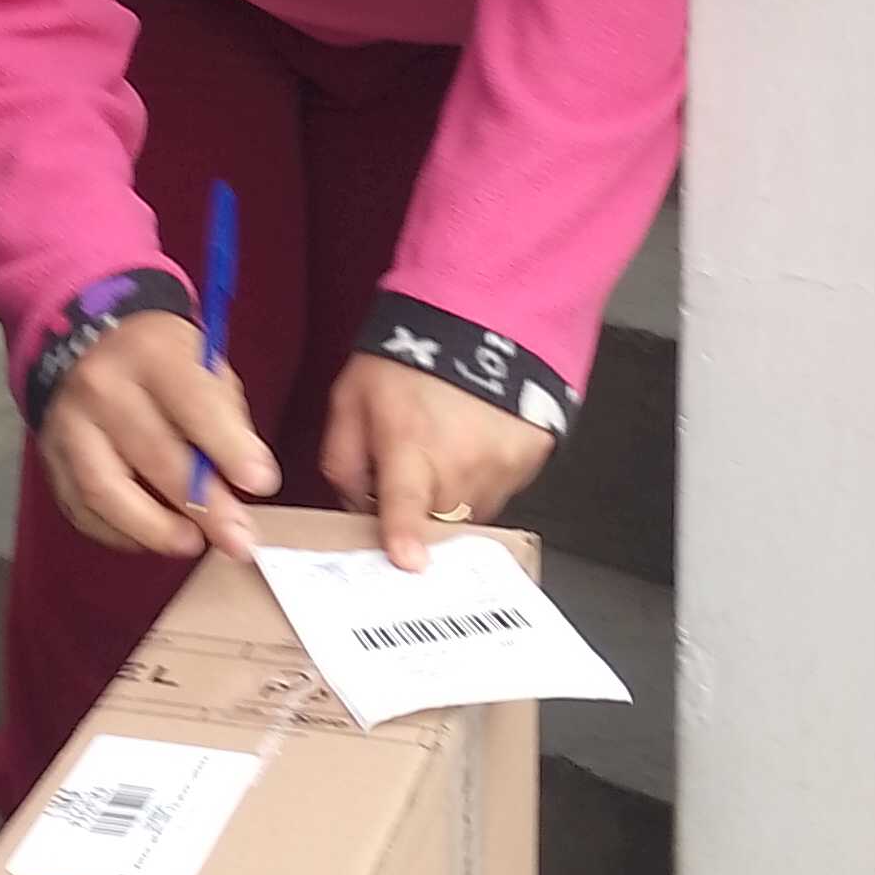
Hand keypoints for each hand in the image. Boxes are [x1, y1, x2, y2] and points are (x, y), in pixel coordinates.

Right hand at [38, 313, 278, 562]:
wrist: (84, 341)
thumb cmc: (159, 361)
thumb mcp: (202, 364)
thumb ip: (226, 417)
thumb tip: (249, 478)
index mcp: (149, 352)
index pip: (192, 403)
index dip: (228, 447)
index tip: (260, 483)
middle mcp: (101, 386)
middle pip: (152, 453)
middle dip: (202, 504)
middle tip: (237, 539)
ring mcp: (69, 424)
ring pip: (104, 489)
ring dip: (152, 527)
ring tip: (191, 543)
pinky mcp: (51, 457)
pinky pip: (80, 508)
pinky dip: (118, 532)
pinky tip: (150, 537)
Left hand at [322, 355, 552, 573]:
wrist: (480, 314)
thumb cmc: (410, 357)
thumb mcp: (352, 398)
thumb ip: (344, 460)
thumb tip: (353, 508)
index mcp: (410, 444)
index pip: (406, 502)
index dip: (404, 534)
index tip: (409, 561)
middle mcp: (460, 459)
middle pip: (439, 523)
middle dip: (423, 513)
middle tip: (413, 472)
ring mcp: (501, 461)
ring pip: (473, 512)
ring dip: (454, 497)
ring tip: (445, 448)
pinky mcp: (531, 456)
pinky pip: (503, 489)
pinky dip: (486, 476)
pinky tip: (473, 440)